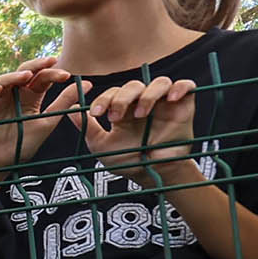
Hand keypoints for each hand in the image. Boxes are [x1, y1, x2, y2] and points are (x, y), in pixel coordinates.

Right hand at [0, 56, 85, 179]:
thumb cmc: (20, 148)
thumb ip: (63, 104)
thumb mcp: (45, 124)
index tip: (66, 75)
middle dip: (35, 65)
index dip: (53, 73)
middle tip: (49, 61)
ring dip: (14, 76)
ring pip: (2, 80)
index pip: (41, 79)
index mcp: (29, 98)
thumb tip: (87, 85)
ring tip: (25, 77)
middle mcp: (12, 96)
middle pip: (23, 73)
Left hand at [70, 76, 196, 182]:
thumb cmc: (127, 162)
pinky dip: (180, 87)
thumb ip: (87, 128)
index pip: (114, 93)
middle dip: (122, 98)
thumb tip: (71, 108)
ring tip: (142, 114)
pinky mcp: (184, 106)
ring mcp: (164, 102)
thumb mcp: (101, 146)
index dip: (104, 99)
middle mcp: (143, 102)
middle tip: (116, 116)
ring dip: (148, 94)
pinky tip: (171, 99)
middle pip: (134, 85)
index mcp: (124, 108)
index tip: (97, 113)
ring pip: (159, 82)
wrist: (152, 175)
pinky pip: (186, 86)